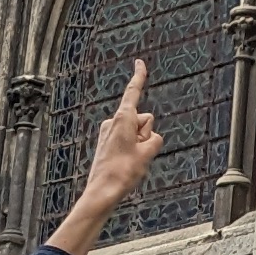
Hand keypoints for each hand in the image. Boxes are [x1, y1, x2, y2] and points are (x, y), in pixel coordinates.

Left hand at [52, 59, 161, 254]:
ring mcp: (109, 133)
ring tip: (130, 162)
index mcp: (122, 118)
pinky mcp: (107, 144)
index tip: (140, 62)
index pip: (133, 92)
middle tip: (138, 154)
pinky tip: (126, 165)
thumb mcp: (148, 152)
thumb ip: (154, 138)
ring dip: (140, 144)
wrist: (102, 192)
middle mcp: (113, 122)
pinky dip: (132, 149)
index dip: (139, 76)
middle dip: (147, 132)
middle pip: (143, 119)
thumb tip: (149, 137)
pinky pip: (128, 141)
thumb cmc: (123, 172)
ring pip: (137, 132)